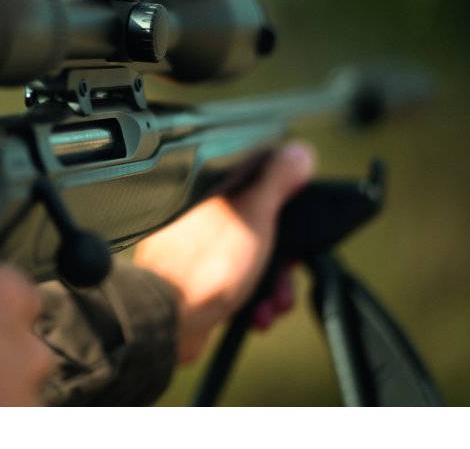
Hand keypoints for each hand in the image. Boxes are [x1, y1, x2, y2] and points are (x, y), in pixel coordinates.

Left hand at [133, 142, 315, 362]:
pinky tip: (256, 314)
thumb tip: (299, 151)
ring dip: (272, 288)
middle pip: (264, 232)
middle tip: (284, 281)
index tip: (298, 235)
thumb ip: (276, 180)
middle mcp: (207, 218)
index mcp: (217, 193)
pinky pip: (238, 286)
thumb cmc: (205, 264)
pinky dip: (253, 301)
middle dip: (283, 264)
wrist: (170, 318)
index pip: (263, 189)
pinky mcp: (201, 280)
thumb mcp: (253, 214)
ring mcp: (202, 250)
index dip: (288, 213)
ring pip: (254, 263)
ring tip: (271, 304)